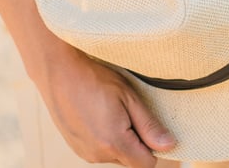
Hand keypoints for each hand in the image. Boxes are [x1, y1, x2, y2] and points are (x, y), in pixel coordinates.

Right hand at [37, 42, 175, 166]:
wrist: (59, 71)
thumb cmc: (95, 79)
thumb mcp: (129, 97)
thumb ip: (149, 126)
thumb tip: (169, 145)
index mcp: (114, 143)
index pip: (146, 164)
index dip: (153, 147)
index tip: (149, 125)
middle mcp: (97, 154)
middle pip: (130, 160)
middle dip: (135, 141)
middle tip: (127, 111)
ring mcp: (84, 152)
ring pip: (114, 155)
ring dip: (119, 139)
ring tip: (110, 110)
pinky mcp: (75, 147)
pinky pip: (99, 150)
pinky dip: (103, 137)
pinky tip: (98, 114)